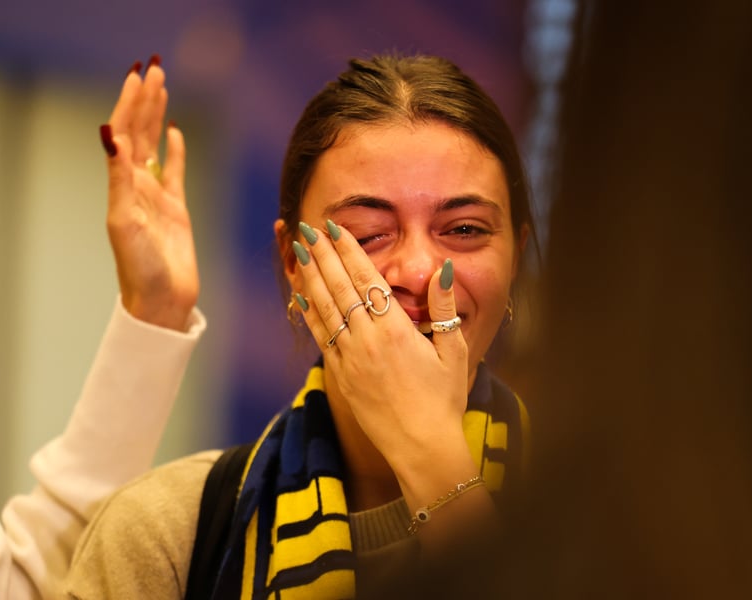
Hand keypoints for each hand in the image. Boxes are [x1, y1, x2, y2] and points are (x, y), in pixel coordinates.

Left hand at [98, 56, 198, 330]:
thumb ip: (120, 178)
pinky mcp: (176, 209)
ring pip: (155, 146)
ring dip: (157, 117)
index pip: (124, 134)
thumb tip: (112, 135)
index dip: (130, 104)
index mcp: (122, 186)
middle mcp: (136, 186)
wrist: (161, 300)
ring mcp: (156, 196)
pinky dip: (175, 150)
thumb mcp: (125, 221)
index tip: (139, 76)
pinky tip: (176, 133)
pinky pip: (174, 171)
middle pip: (139, 132)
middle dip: (145, 100)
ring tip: (163, 88)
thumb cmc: (140, 269)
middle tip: (155, 68)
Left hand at [290, 220, 470, 478]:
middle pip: (340, 288)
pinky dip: (309, 313)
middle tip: (308, 229)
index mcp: (396, 331)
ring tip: (297, 251)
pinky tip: (300, 295)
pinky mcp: (342, 375)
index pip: (367, 280)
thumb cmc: (443, 400)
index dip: (349, 251)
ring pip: (325, 309)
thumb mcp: (453, 351)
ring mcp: (350, 359)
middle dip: (322, 255)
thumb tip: (441, 269)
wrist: (421, 446)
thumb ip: (444, 308)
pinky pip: (321, 336)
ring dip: (310, 277)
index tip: (335, 228)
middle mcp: (368, 341)